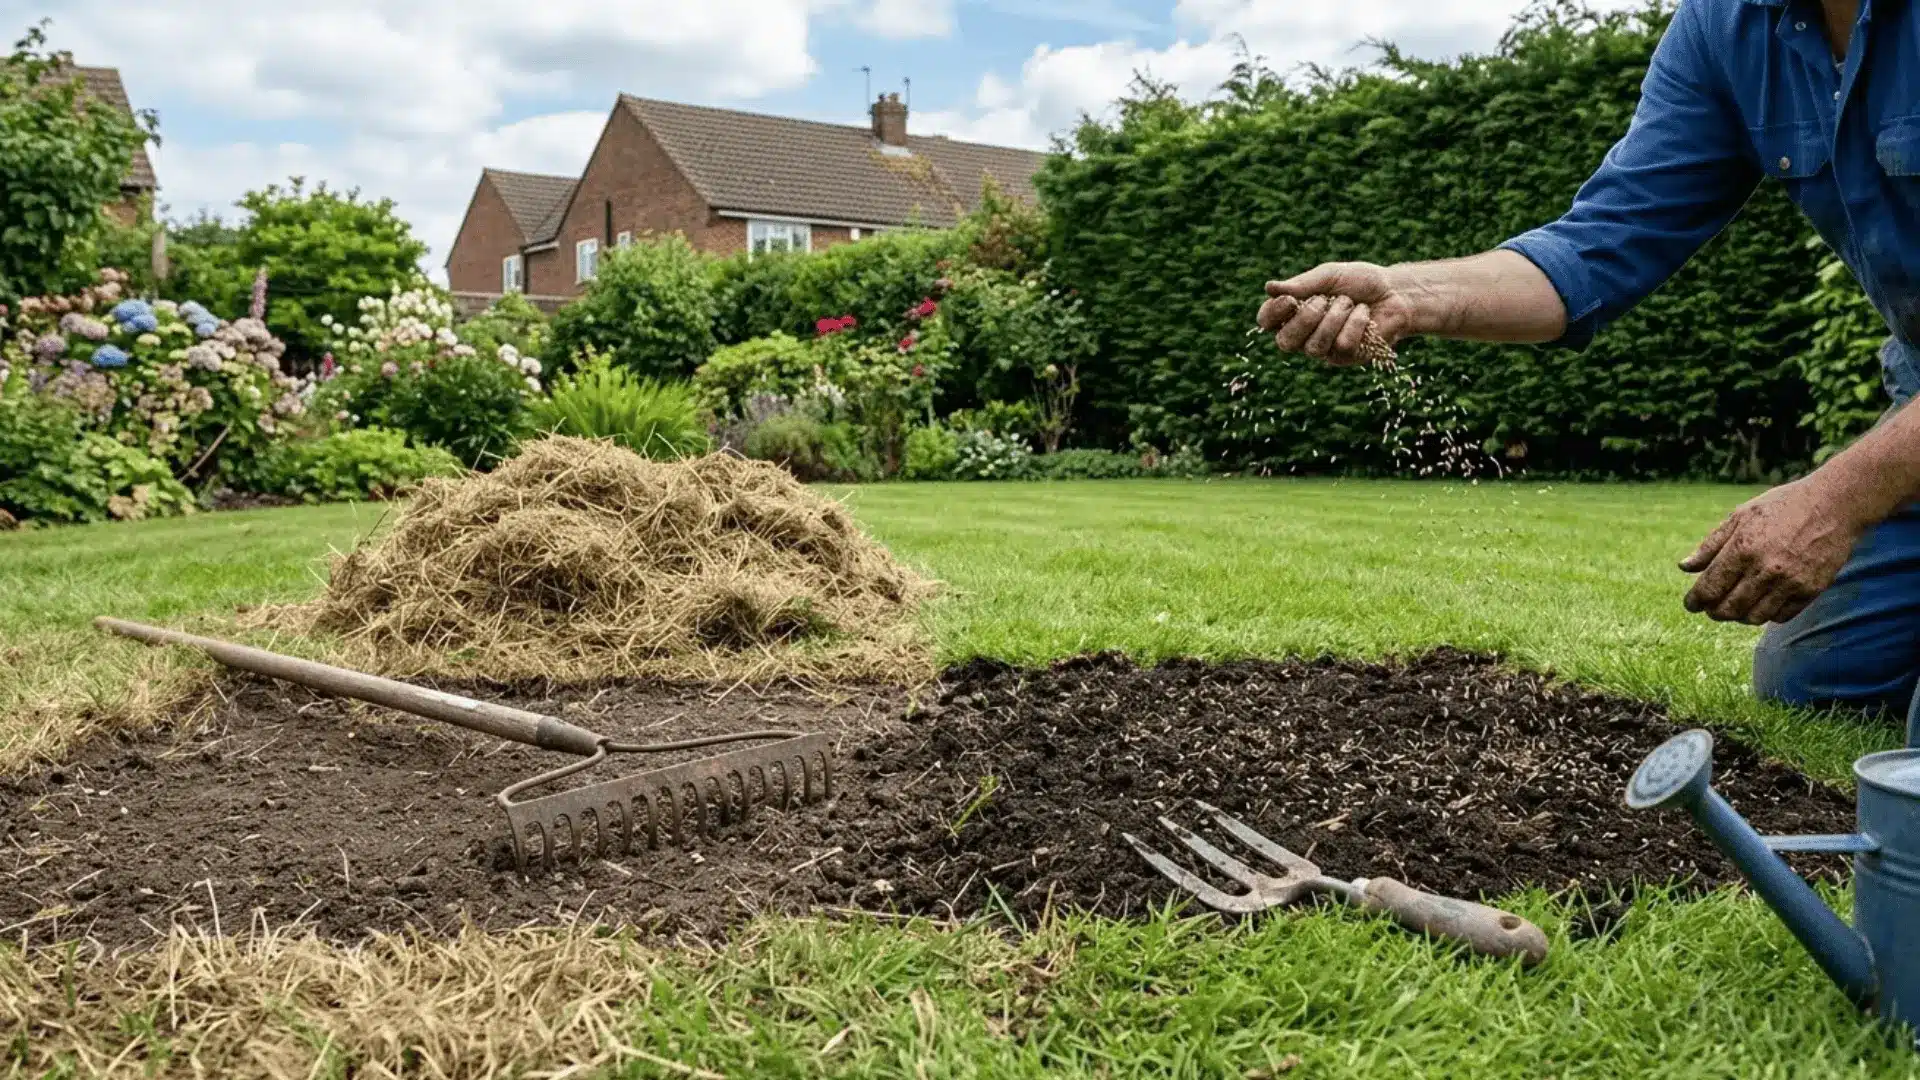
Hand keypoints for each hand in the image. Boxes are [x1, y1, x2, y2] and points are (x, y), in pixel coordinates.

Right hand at [1256, 262, 1415, 365]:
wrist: (1397, 292)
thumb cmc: (1361, 282)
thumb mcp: (1330, 275)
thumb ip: (1301, 284)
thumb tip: (1268, 287)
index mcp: (1294, 312)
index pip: (1267, 321)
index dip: (1272, 314)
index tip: (1288, 299)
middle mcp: (1304, 335)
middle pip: (1285, 342)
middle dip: (1304, 320)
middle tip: (1322, 301)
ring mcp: (1324, 350)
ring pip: (1314, 346)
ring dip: (1335, 318)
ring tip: (1350, 303)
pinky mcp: (1346, 358)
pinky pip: (1342, 345)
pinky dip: (1356, 323)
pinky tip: (1365, 315)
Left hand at [1680, 478, 1867, 625]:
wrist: (1834, 505)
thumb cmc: (1783, 506)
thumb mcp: (1741, 516)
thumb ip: (1711, 545)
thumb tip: (1684, 567)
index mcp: (1743, 549)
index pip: (1709, 589)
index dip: (1695, 601)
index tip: (1691, 604)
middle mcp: (1765, 569)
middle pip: (1728, 609)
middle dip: (1714, 612)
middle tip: (1711, 608)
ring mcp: (1790, 582)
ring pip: (1753, 617)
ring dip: (1739, 616)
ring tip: (1736, 606)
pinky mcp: (1811, 590)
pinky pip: (1781, 616)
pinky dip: (1767, 614)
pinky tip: (1762, 603)